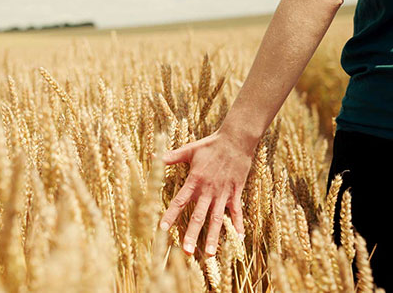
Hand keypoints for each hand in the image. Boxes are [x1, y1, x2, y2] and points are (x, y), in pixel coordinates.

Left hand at [159, 129, 253, 256]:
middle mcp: (208, 190)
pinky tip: (239, 238)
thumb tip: (153, 157)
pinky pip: (237, 211)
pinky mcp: (235, 192)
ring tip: (209, 254)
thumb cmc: (212, 144)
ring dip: (213, 236)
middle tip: (186, 252)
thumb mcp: (190, 149)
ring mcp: (223, 193)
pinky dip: (238, 224)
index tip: (162, 229)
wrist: (237, 140)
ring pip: (217, 219)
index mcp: (195, 180)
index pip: (180, 201)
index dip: (170, 215)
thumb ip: (171, 156)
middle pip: (198, 216)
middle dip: (192, 234)